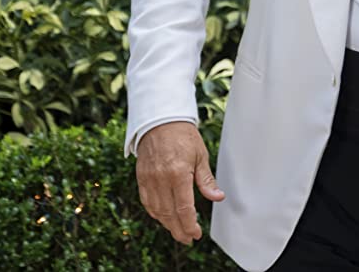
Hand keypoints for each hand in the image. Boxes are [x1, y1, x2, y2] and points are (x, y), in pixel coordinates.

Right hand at [136, 121, 224, 243]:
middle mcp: (161, 178)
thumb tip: (218, 197)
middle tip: (188, 239)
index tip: (196, 233)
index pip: (184, 208)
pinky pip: (147, 201)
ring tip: (178, 231)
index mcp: (178, 173)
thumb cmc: (183, 135)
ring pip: (157, 210)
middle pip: (169, 214)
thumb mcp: (200, 155)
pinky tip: (164, 217)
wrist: (160, 120)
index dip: (190, 225)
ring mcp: (149, 179)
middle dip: (179, 230)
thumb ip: (206, 180)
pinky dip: (155, 213)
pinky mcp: (141, 177)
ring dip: (167, 224)